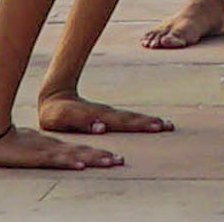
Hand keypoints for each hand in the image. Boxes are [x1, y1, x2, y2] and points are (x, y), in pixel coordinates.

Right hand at [0, 127, 121, 171]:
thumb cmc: (15, 143)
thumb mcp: (36, 149)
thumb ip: (49, 153)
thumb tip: (65, 159)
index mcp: (57, 147)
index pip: (82, 150)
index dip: (99, 153)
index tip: (116, 158)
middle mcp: (56, 148)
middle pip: (84, 152)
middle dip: (103, 156)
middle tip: (121, 160)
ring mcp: (48, 151)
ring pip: (75, 155)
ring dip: (94, 158)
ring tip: (110, 161)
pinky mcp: (37, 156)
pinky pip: (56, 160)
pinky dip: (69, 162)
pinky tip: (81, 165)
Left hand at [36, 96, 168, 136]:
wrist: (54, 96)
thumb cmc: (55, 113)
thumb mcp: (63, 119)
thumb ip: (81, 122)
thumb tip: (102, 128)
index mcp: (98, 115)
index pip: (123, 121)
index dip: (139, 124)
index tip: (157, 127)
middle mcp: (106, 113)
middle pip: (131, 118)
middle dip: (150, 122)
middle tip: (169, 126)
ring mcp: (108, 113)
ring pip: (131, 117)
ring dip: (148, 121)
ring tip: (166, 124)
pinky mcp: (107, 115)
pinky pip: (126, 119)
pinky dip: (140, 121)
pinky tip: (149, 124)